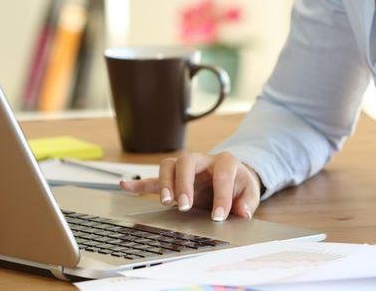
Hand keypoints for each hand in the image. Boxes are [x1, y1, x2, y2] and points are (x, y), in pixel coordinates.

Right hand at [119, 151, 261, 221]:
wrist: (231, 175)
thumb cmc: (239, 184)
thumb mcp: (249, 191)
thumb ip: (248, 202)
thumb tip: (242, 213)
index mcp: (225, 162)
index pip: (222, 175)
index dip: (221, 196)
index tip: (218, 216)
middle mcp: (203, 160)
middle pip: (187, 161)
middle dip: (184, 183)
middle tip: (184, 206)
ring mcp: (186, 168)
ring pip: (169, 165)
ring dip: (165, 183)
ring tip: (166, 202)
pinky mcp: (173, 178)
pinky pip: (153, 177)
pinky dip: (139, 183)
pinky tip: (125, 186)